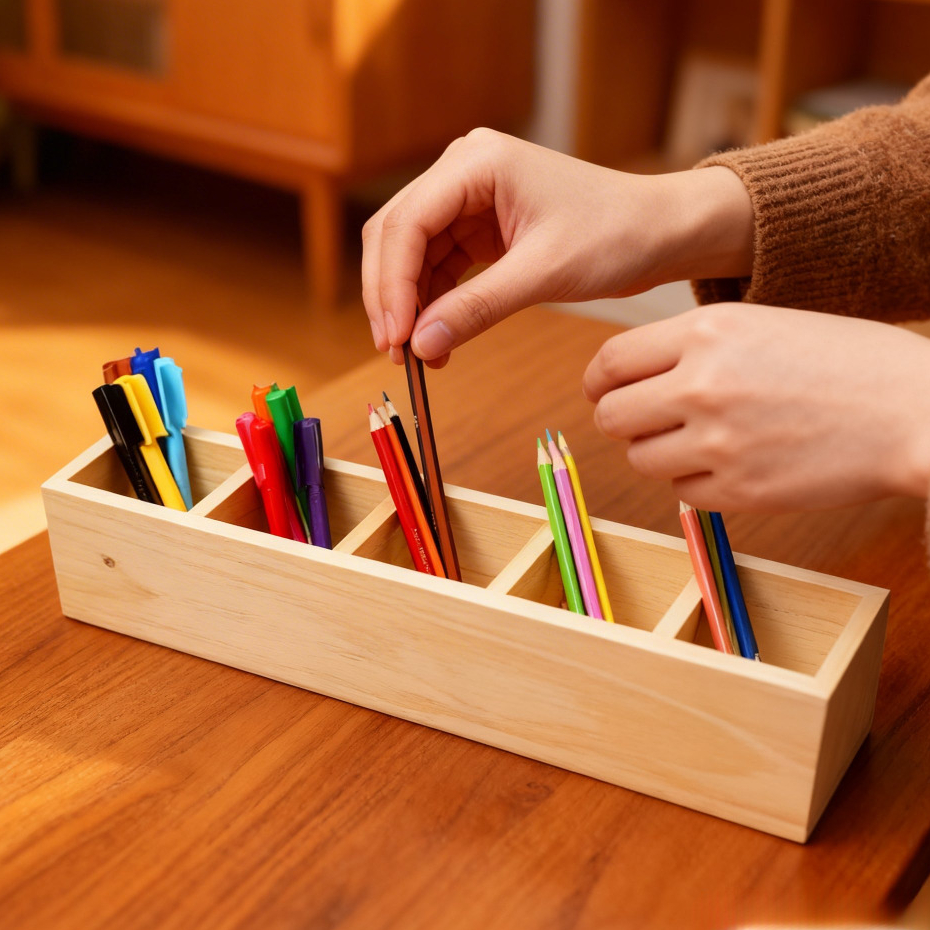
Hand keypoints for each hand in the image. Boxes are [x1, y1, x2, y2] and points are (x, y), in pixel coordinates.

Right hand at [362, 128, 752, 365]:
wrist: (658, 231)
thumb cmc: (615, 233)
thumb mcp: (543, 273)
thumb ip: (477, 308)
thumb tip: (420, 346)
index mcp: (475, 163)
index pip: (407, 222)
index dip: (392, 284)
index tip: (395, 337)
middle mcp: (463, 173)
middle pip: (397, 236)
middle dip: (392, 296)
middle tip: (397, 352)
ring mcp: (468, 200)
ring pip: (411, 255)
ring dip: (410, 306)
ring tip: (419, 356)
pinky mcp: (479, 228)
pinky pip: (439, 268)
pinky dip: (434, 304)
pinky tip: (439, 340)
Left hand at [582, 304, 929, 510]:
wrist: (914, 410)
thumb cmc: (844, 362)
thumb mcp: (760, 324)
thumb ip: (690, 348)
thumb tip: (627, 378)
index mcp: (706, 332)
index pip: (610, 363)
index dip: (598, 383)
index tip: (603, 393)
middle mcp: (701, 385)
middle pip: (612, 416)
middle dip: (623, 420)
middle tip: (649, 421)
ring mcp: (718, 443)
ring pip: (641, 459)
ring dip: (660, 453)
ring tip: (703, 440)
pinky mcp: (739, 491)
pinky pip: (682, 492)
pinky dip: (697, 482)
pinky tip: (735, 463)